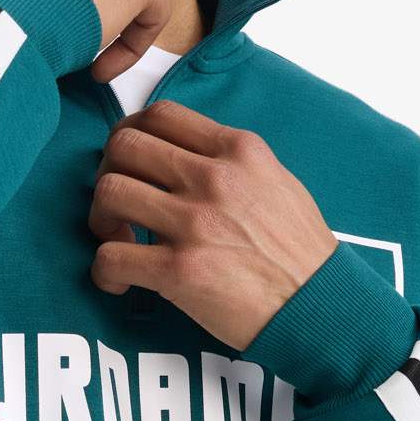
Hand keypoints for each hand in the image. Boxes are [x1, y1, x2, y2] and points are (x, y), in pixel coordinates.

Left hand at [87, 101, 337, 349]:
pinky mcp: (179, 271)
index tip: (130, 160)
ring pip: (109, 192)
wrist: (320, 306)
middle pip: (124, 146)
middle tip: (117, 201)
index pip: (160, 114)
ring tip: (116, 238)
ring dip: (100, 217)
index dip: (131, 133)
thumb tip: (185, 155)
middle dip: (108, 171)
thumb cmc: (300, 251)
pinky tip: (119, 281)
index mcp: (238, 150)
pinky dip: (104, 271)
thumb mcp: (277, 182)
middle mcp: (213, 179)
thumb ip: (231, 161)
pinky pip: (111, 257)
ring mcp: (194, 223)